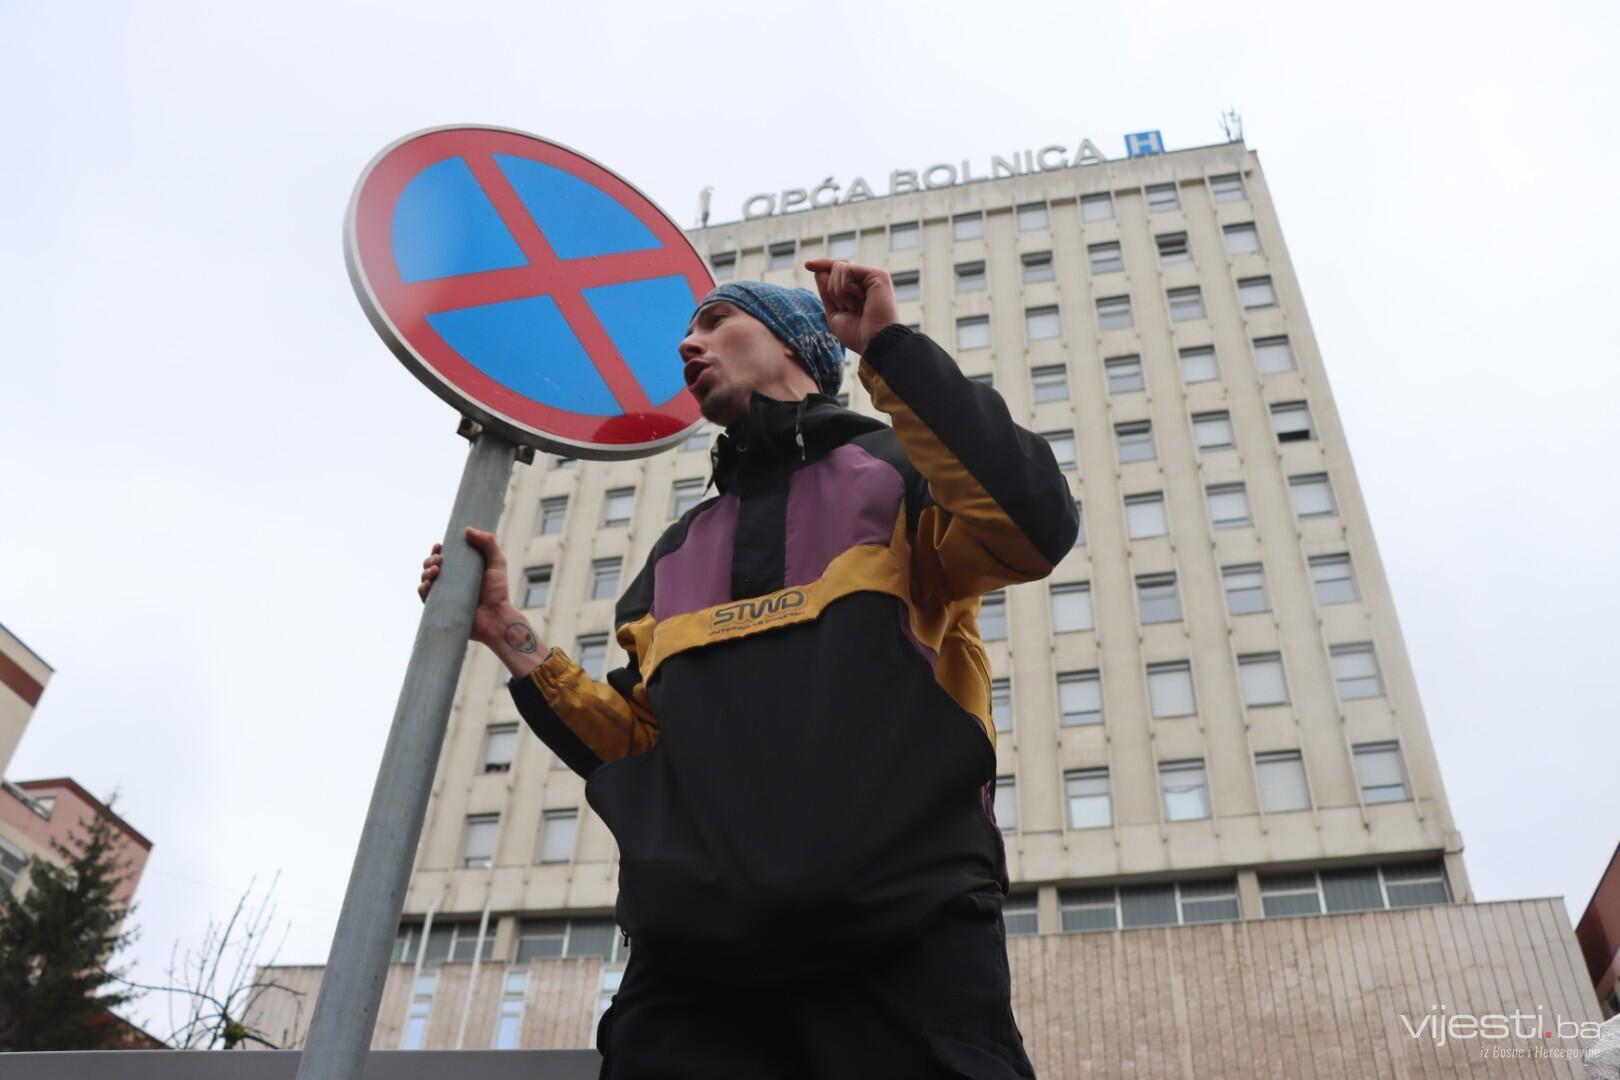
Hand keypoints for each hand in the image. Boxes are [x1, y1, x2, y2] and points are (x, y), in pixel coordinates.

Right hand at [419, 527, 521, 650]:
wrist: (496, 618)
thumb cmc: (499, 592)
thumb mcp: (497, 563)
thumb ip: (488, 543)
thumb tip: (467, 530)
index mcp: (463, 570)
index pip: (444, 556)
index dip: (438, 550)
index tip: (440, 547)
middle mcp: (452, 582)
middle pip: (431, 566)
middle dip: (430, 560)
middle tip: (439, 560)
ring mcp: (445, 595)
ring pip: (425, 579)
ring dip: (425, 572)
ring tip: (436, 571)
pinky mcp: (440, 609)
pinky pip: (424, 597)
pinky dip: (422, 588)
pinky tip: (428, 584)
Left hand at [804, 259, 898, 354]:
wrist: (874, 342)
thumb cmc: (857, 334)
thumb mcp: (834, 313)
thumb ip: (827, 291)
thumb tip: (818, 270)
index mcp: (859, 290)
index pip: (837, 271)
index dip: (823, 266)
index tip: (807, 265)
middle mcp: (867, 281)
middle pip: (835, 268)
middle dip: (832, 290)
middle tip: (848, 309)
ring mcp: (873, 276)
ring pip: (838, 267)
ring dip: (839, 292)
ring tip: (856, 307)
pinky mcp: (877, 274)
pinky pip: (846, 269)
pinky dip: (845, 287)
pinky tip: (861, 299)